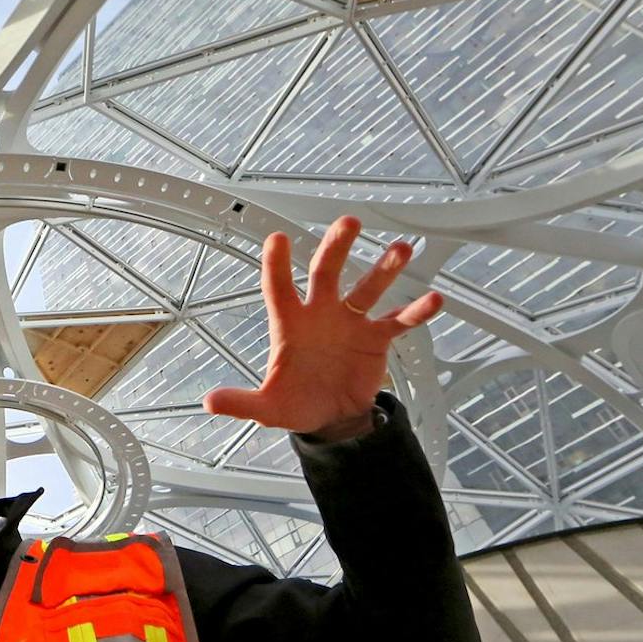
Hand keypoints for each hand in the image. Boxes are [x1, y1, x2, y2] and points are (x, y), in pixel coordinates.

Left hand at [202, 217, 441, 438]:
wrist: (333, 418)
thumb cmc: (296, 403)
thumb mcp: (267, 406)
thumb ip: (242, 402)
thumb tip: (209, 402)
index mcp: (289, 323)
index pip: (279, 287)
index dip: (277, 264)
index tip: (278, 238)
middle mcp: (321, 313)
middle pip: (326, 272)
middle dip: (336, 247)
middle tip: (349, 223)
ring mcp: (350, 321)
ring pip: (367, 287)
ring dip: (384, 268)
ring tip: (401, 250)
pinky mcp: (376, 337)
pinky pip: (398, 319)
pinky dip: (416, 311)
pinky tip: (433, 300)